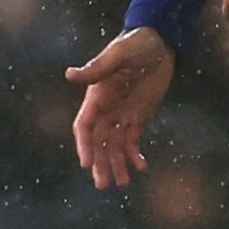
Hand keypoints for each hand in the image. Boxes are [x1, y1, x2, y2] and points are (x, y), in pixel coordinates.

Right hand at [66, 27, 176, 189]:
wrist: (158, 43)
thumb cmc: (136, 44)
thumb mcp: (117, 55)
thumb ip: (97, 68)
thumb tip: (70, 74)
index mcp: (96, 97)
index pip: (84, 127)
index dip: (85, 146)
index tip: (87, 164)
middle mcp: (105, 110)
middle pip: (99, 143)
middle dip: (100, 164)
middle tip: (103, 185)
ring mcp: (121, 115)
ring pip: (115, 146)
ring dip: (117, 164)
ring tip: (123, 183)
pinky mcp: (137, 117)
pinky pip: (133, 140)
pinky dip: (135, 155)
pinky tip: (141, 167)